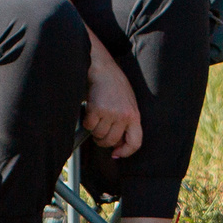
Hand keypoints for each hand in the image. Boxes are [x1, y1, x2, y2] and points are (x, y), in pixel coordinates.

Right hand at [81, 37, 141, 156]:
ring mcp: (111, 113)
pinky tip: (90, 111)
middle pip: (111, 141)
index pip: (135, 142)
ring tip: (96, 117)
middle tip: (99, 132)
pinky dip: (86, 121)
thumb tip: (117, 145)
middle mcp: (124, 115)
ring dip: (94, 129)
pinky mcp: (97, 109)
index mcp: (134, 115)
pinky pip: (89, 126)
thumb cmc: (114, 85)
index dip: (125, 152)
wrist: (103, 68)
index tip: (116, 153)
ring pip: (98, 135)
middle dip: (103, 141)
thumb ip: (126, 122)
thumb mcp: (127, 103)